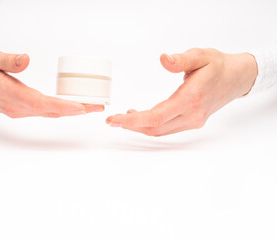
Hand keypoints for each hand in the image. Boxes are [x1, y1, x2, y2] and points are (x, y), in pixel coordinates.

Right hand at [0, 48, 103, 117]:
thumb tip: (26, 59)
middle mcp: (16, 106)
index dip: (62, 106)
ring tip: (91, 106)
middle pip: (50, 111)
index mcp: (9, 93)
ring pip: (49, 113)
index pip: (40, 103)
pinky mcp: (20, 110)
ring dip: (70, 111)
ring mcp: (18, 110)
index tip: (81, 107)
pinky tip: (71, 107)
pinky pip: (44, 112)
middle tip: (98, 106)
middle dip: (76, 110)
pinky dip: (60, 110)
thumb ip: (6, 60)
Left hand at [106, 48, 257, 135]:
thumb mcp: (201, 56)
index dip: (133, 121)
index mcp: (191, 99)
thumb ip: (181, 60)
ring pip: (160, 131)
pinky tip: (141, 117)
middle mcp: (192, 115)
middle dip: (130, 126)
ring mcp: (193, 121)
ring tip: (123, 118)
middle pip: (155, 128)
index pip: (156, 117)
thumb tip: (163, 59)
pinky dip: (151, 126)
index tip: (114, 119)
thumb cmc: (218, 66)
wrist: (237, 78)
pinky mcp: (193, 122)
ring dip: (140, 127)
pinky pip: (167, 129)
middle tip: (112, 120)